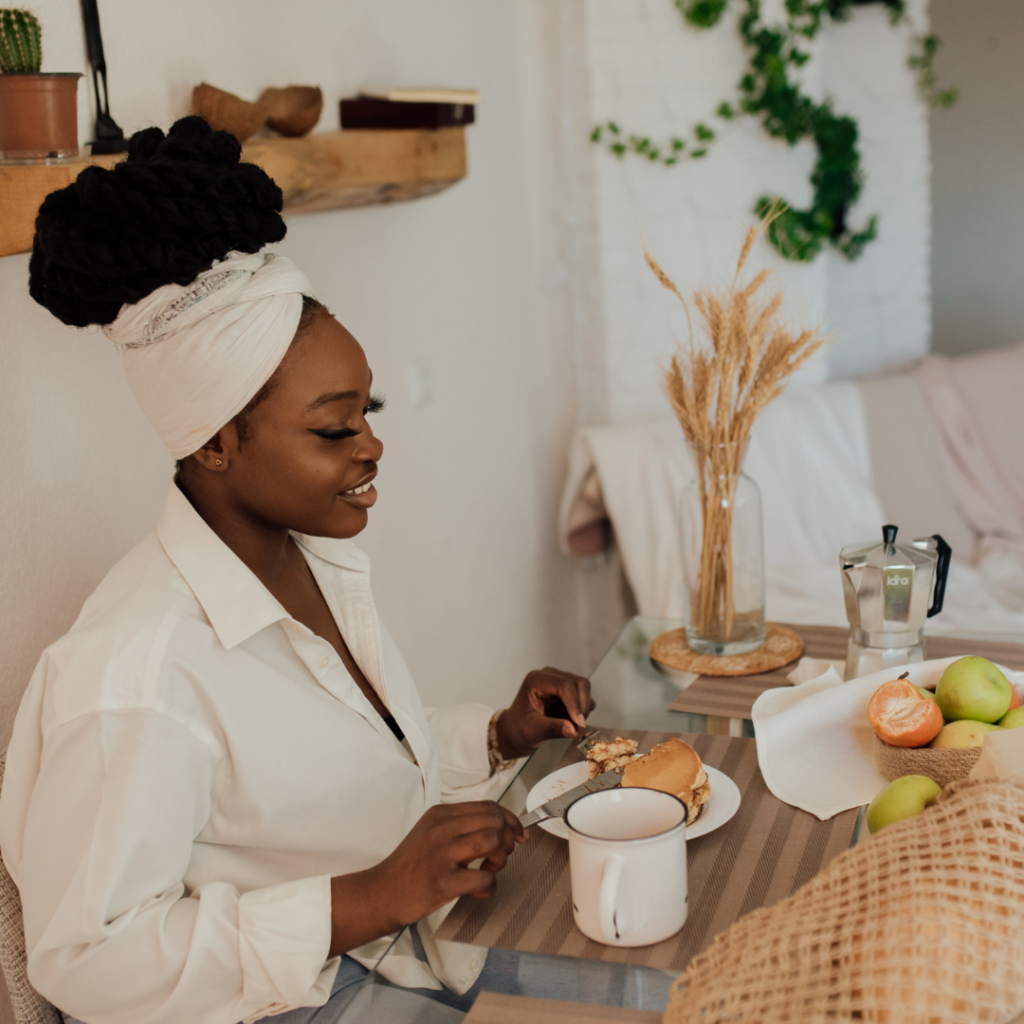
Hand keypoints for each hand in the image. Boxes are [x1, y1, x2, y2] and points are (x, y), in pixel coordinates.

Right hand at [328, 801, 525, 956]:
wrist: (383, 892)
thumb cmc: (411, 865)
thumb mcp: (431, 831)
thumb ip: (461, 825)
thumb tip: (501, 825)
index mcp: (441, 814)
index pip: (488, 806)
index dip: (511, 819)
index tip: (519, 833)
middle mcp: (442, 828)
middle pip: (495, 820)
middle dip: (509, 838)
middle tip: (501, 855)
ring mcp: (442, 854)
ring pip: (493, 841)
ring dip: (501, 858)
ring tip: (489, 868)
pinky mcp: (443, 882)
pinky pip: (485, 878)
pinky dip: (490, 886)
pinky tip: (479, 889)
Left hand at [496, 667, 595, 758]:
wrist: (515, 730)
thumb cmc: (518, 728)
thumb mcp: (531, 731)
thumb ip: (552, 729)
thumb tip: (572, 730)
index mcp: (536, 681)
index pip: (564, 685)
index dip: (575, 704)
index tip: (579, 723)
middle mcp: (549, 676)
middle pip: (578, 683)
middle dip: (582, 706)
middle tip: (578, 726)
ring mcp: (559, 680)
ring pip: (583, 688)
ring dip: (584, 708)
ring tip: (573, 725)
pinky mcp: (567, 690)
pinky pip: (583, 696)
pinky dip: (583, 709)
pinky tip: (571, 720)